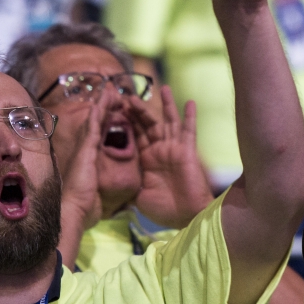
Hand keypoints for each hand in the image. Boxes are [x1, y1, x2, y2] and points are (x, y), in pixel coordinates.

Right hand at [59, 87, 109, 230]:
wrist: (73, 211)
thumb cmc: (85, 205)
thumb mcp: (95, 189)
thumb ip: (98, 180)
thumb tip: (103, 183)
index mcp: (89, 158)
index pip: (98, 134)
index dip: (105, 120)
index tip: (113, 109)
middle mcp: (85, 150)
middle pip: (96, 124)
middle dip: (104, 108)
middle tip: (112, 93)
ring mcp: (84, 150)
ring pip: (94, 123)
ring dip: (102, 106)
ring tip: (109, 91)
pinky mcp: (86, 152)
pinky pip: (93, 130)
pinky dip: (97, 116)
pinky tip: (100, 104)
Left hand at [128, 87, 212, 228]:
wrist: (185, 216)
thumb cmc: (163, 208)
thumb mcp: (137, 195)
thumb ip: (129, 182)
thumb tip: (113, 182)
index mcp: (145, 159)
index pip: (134, 135)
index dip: (126, 121)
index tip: (115, 107)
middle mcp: (159, 150)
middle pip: (148, 124)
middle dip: (138, 109)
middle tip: (128, 95)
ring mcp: (173, 148)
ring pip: (167, 121)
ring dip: (165, 105)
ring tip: (161, 87)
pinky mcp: (186, 150)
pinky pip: (188, 130)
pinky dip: (190, 116)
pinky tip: (190, 102)